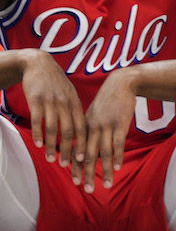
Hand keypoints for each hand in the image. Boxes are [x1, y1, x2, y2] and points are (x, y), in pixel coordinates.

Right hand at [19, 50, 85, 174]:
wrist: (40, 64)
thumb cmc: (56, 83)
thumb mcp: (70, 95)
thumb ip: (75, 112)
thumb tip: (82, 131)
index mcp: (76, 105)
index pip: (82, 128)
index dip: (83, 144)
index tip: (83, 160)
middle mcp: (66, 104)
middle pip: (70, 132)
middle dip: (69, 150)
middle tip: (68, 166)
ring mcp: (51, 102)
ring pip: (53, 129)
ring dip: (52, 146)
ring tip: (52, 160)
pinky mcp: (36, 100)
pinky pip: (38, 120)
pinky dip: (38, 134)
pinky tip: (38, 145)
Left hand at [81, 70, 137, 192]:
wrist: (121, 83)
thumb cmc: (108, 101)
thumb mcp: (94, 114)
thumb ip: (90, 130)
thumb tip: (87, 145)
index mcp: (84, 127)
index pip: (78, 151)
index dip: (76, 167)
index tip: (76, 182)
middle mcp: (92, 128)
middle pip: (88, 156)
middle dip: (87, 174)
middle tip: (88, 190)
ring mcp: (106, 126)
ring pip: (103, 152)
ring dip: (104, 170)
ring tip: (106, 185)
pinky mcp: (120, 124)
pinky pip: (117, 143)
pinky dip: (117, 156)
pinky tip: (117, 168)